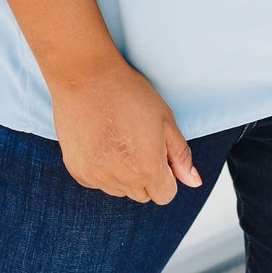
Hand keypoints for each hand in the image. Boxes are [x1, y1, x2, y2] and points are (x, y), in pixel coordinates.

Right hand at [51, 53, 203, 203]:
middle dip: (146, 175)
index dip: (166, 175)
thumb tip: (194, 182)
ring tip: (118, 139)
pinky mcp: (78, 171)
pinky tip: (101, 142)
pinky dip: (102, 169)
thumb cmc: (127, 93)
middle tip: (137, 142)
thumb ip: (181, 155)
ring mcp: (96, 177)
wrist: (84, 77)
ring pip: (119, 190)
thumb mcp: (165, 119)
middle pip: (142, 194)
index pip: (165, 195)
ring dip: (123, 174)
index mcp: (147, 168)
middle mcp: (121, 179)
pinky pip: (97, 182)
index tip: (158, 153)